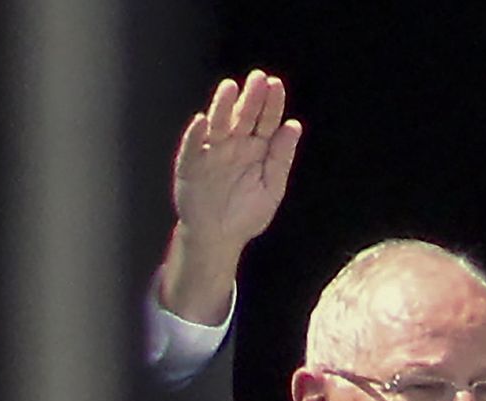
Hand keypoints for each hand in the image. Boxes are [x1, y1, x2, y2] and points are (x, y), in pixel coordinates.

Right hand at [160, 70, 303, 323]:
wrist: (219, 238)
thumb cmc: (247, 213)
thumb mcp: (271, 188)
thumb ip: (281, 158)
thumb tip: (293, 126)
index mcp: (257, 149)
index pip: (266, 121)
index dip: (271, 104)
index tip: (276, 85)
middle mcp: (234, 145)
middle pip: (243, 117)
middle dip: (250, 97)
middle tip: (258, 77)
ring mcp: (212, 153)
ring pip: (218, 125)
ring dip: (222, 106)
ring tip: (230, 88)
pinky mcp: (191, 165)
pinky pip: (193, 147)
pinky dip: (196, 134)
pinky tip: (202, 121)